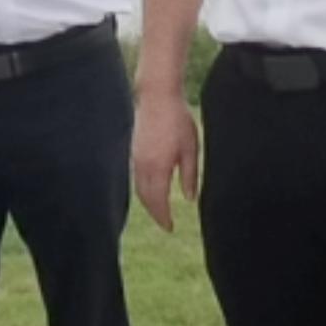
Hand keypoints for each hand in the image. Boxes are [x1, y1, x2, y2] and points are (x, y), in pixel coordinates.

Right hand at [134, 86, 200, 230]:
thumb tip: (189, 198)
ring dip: (148, 203)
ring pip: (139, 189)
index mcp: (158, 168)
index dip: (163, 217)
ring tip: (160, 211)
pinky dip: (144, 190)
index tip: (170, 228)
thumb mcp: (191, 149)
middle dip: (155, 214)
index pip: (158, 202)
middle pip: (146, 199)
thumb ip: (190, 175)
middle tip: (165, 224)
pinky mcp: (133, 151)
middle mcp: (143, 166)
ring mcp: (135, 158)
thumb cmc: (178, 120)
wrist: (157, 97)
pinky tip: (152, 190)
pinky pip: (136, 178)